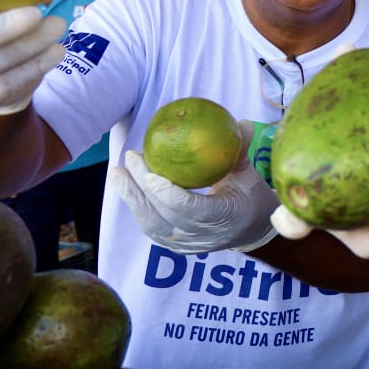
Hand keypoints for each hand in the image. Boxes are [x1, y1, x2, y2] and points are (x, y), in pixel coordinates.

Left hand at [110, 121, 278, 252]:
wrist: (249, 232)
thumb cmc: (250, 199)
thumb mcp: (248, 175)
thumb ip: (240, 151)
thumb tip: (240, 122)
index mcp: (223, 217)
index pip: (191, 210)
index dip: (169, 195)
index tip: (152, 174)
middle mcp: (200, 236)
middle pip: (163, 214)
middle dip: (142, 186)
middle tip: (131, 158)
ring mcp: (185, 244)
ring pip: (151, 223)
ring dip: (131, 197)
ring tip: (117, 173)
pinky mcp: (173, 245)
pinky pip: (150, 226)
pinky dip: (137, 206)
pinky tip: (126, 186)